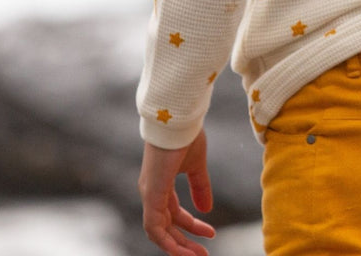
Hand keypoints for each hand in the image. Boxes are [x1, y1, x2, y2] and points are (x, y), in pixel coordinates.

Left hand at [138, 130, 215, 255]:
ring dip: (177, 247)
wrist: (178, 118)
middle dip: (185, 242)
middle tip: (204, 254)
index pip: (174, 214)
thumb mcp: (197, 165)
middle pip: (166, 227)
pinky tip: (182, 250)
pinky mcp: (151, 193)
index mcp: (161, 184)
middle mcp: (152, 192)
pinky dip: (167, 241)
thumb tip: (206, 210)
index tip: (211, 233)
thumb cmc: (185, 135)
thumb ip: (200, 187)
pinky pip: (154, 227)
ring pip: (158, 232)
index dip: (192, 226)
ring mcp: (149, 193)